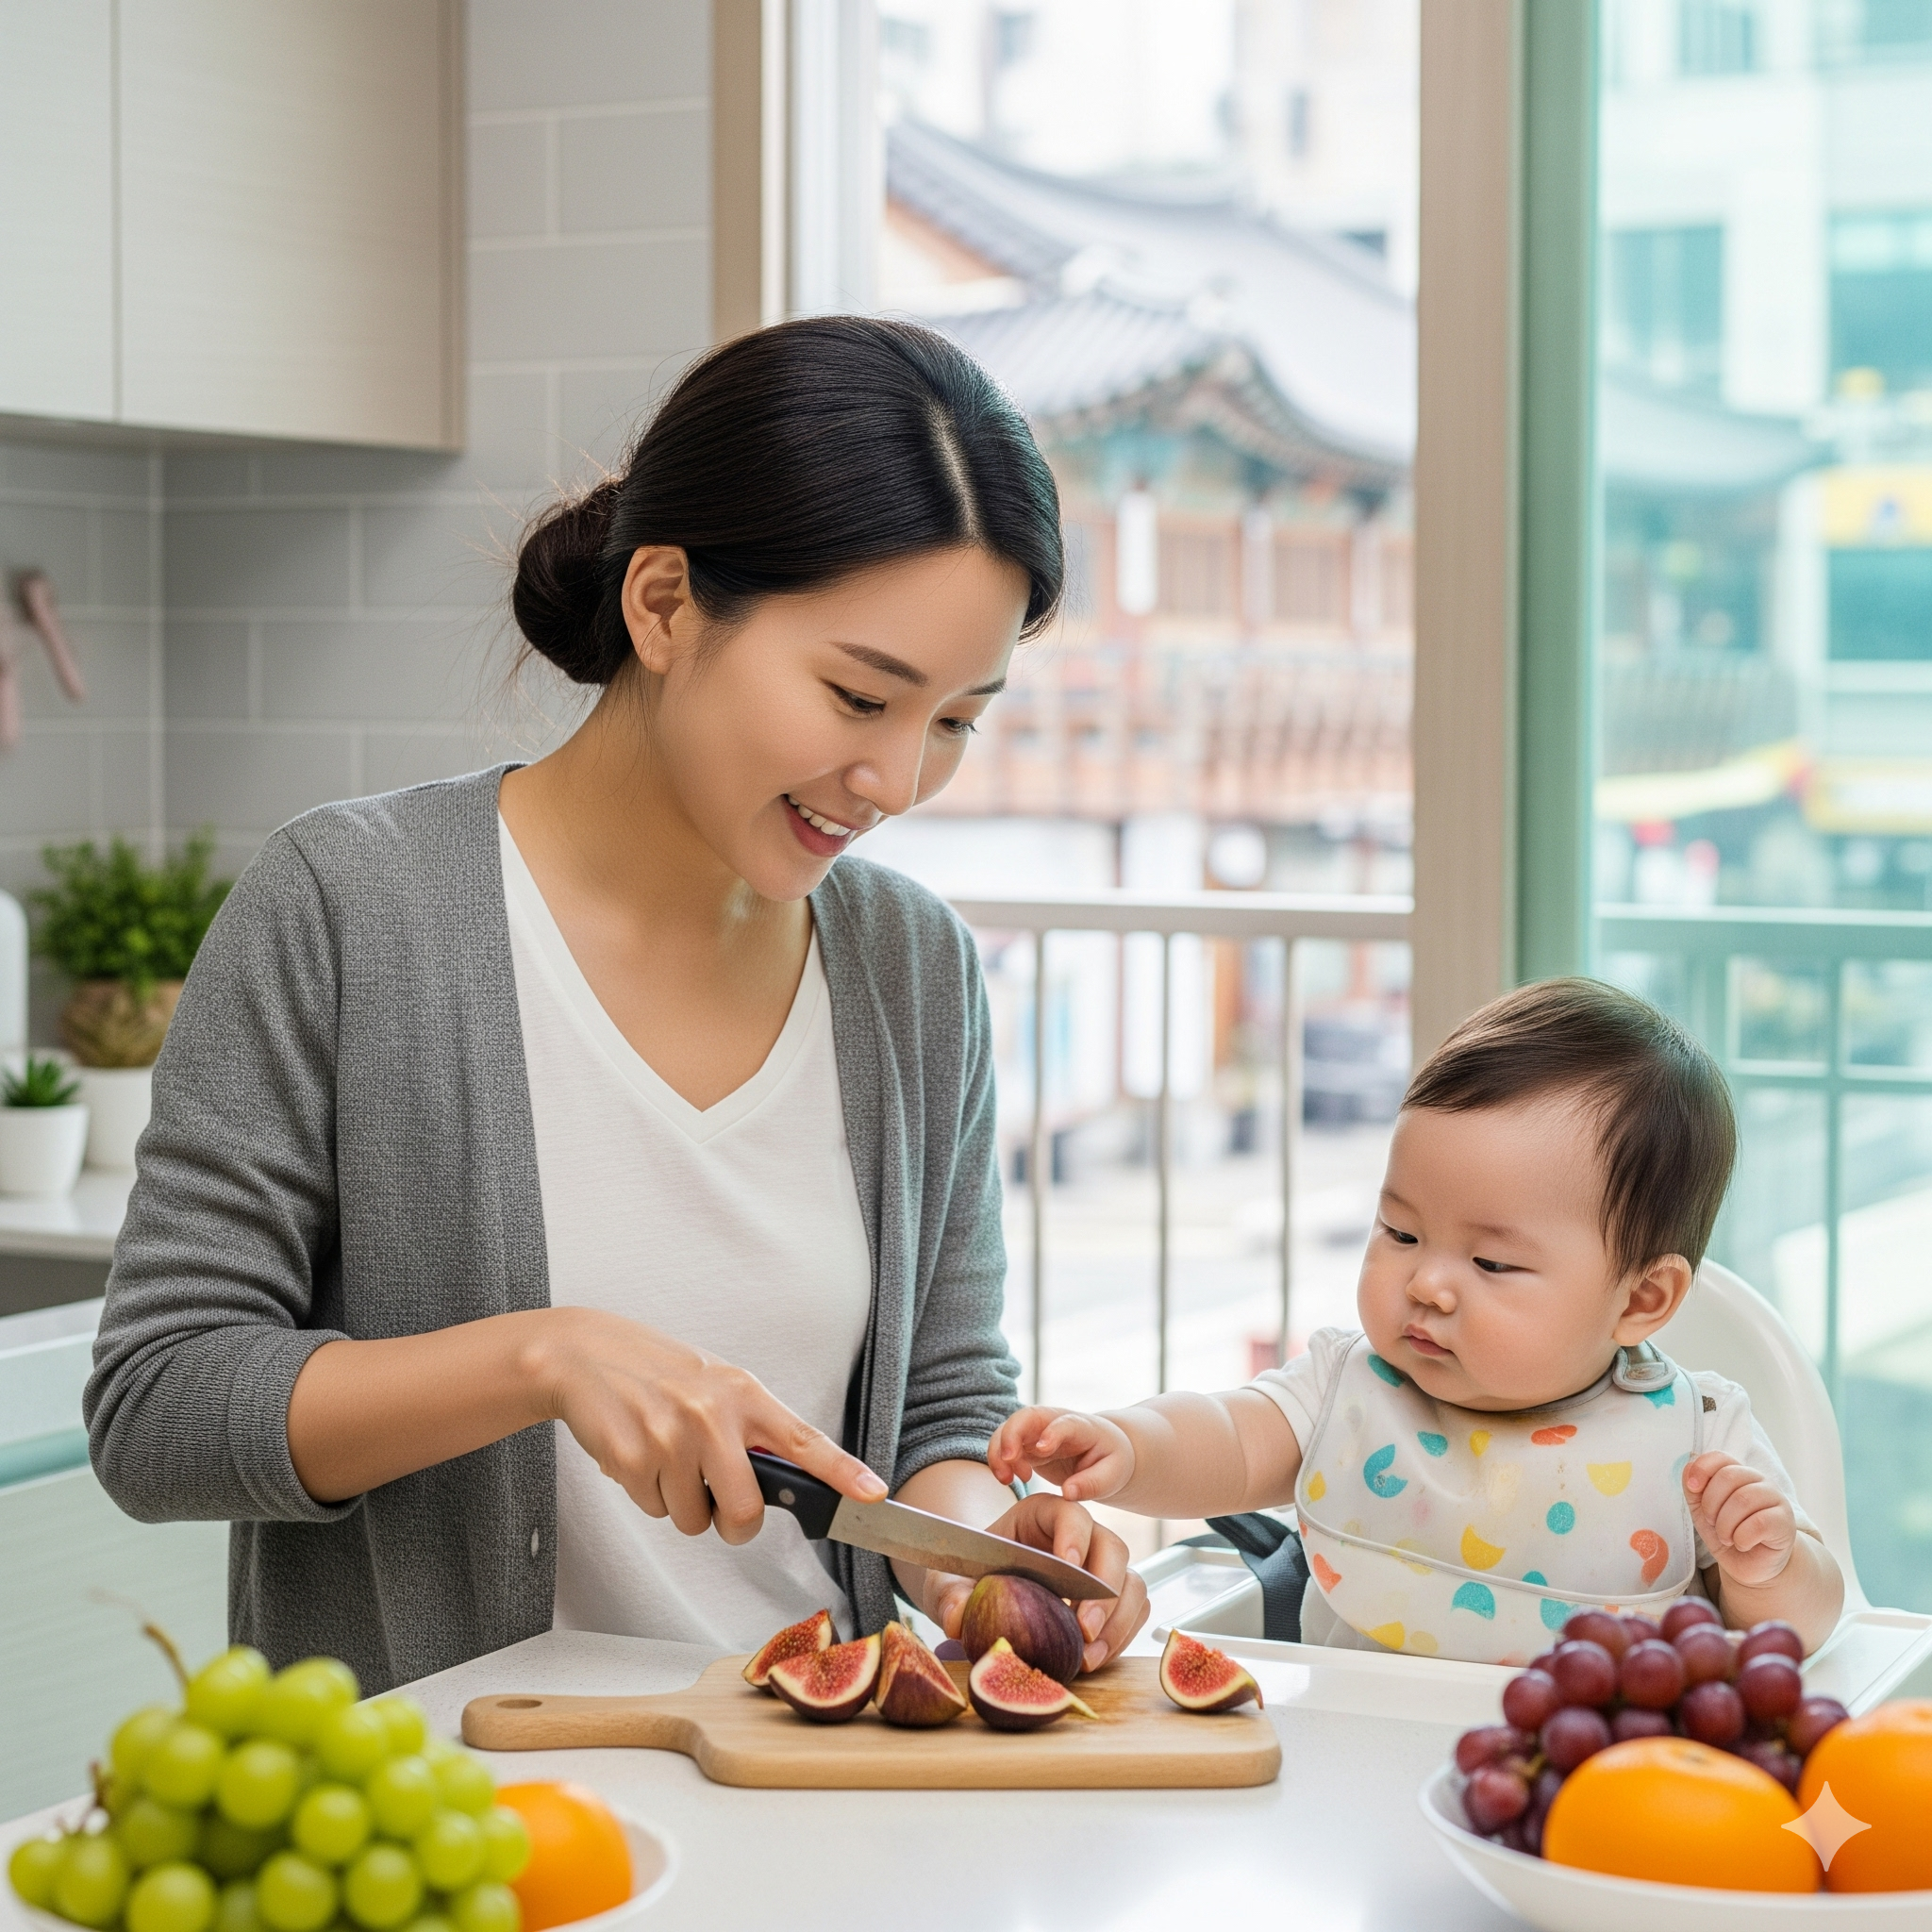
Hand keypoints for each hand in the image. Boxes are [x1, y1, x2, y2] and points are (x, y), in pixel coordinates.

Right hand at [538, 1306, 885, 1542]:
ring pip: (695, 1519)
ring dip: (682, 1505)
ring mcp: (672, 1439)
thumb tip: (782, 1483)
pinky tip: (637, 1454)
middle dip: (734, 1524)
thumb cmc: (656, 1372)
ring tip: (665, 1457)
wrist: (582, 1354)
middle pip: (745, 1511)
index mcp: (743, 1393)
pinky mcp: (633, 1459)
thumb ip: (749, 1427)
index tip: (873, 1495)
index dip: (842, 1472)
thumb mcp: (714, 1383)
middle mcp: (713, 1415)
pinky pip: (656, 1510)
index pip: (803, 1439)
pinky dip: (648, 1494)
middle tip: (718, 1505)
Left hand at [925, 1493, 1148, 1673]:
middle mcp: (1079, 1537)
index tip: (1067, 1568)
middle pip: (1112, 1548)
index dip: (1074, 1537)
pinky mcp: (1110, 1601)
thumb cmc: (969, 1574)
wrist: (981, 1592)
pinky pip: (1134, 1612)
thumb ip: (950, 1594)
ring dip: (1118, 1620)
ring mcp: (1098, 1569)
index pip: (1071, 1513)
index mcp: (1041, 1515)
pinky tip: (1094, 1658)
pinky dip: (1122, 1636)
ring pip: (1131, 1583)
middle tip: (1084, 1628)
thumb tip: (958, 1618)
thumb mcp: (949, 1579)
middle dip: (1105, 1589)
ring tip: (1089, 1654)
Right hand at [987, 1405, 1135, 1502]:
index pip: (1065, 1423)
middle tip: (1007, 1460)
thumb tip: (1067, 1493)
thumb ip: (1092, 1484)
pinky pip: (1004, 1444)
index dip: (1053, 1432)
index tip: (1042, 1448)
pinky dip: (1001, 1461)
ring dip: (1000, 1451)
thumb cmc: (1110, 1460)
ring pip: (1008, 1428)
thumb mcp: (1112, 1475)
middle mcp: (1055, 1421)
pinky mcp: (1026, 1442)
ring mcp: (1037, 1430)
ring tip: (1007, 1479)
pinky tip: (1014, 1478)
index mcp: (1082, 1427)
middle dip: (1011, 1435)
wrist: (1103, 1450)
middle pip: (1026, 1416)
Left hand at [1683, 1451, 1794, 1588]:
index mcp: (1738, 1474)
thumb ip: (1694, 1489)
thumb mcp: (1702, 1511)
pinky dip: (1741, 1538)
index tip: (1692, 1488)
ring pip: (1743, 1499)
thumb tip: (1689, 1466)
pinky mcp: (1785, 1522)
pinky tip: (1742, 1544)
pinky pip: (1758, 1523)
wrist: (1751, 1566)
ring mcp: (1776, 1499)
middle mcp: (1760, 1481)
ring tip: (1727, 1537)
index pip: (1721, 1457)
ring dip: (1725, 1525)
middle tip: (1713, 1522)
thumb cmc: (1728, 1534)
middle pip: (1728, 1476)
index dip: (1702, 1469)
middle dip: (1710, 1504)